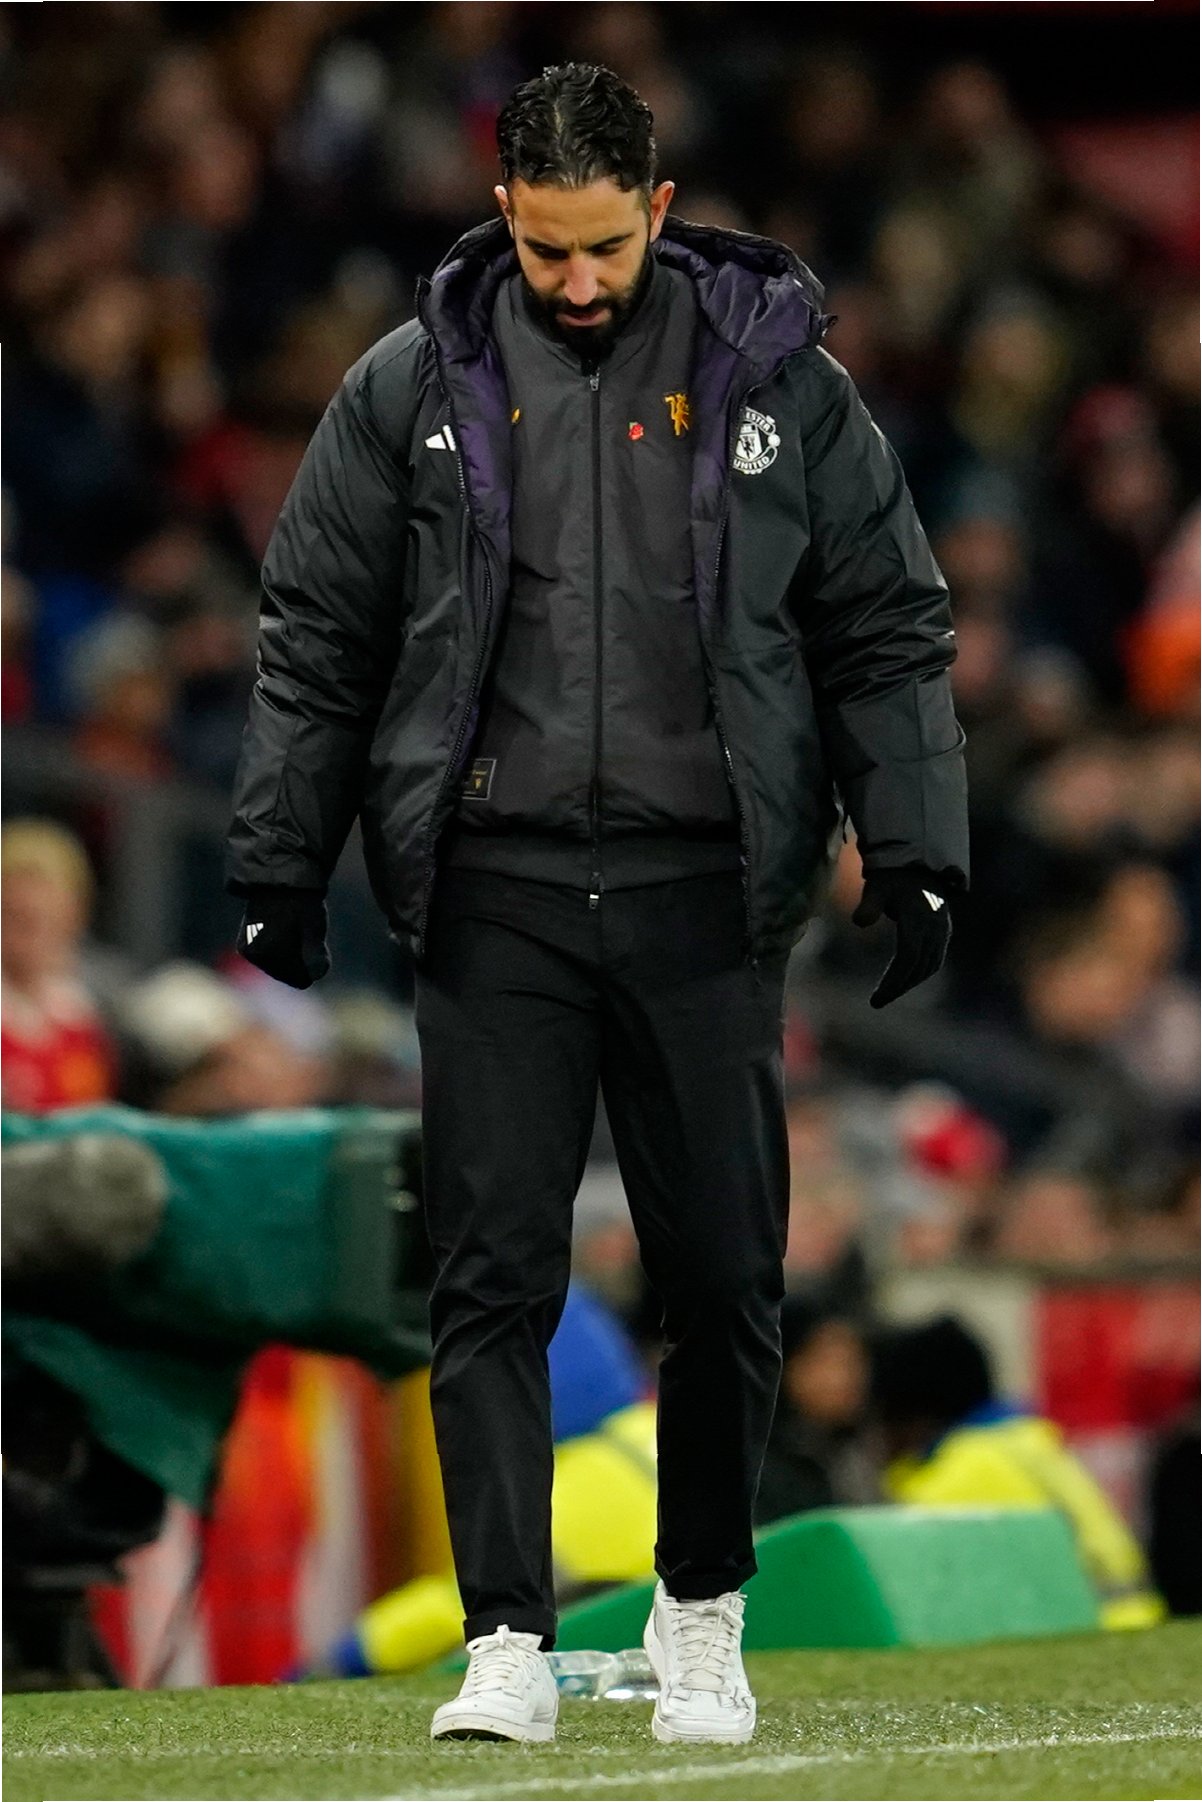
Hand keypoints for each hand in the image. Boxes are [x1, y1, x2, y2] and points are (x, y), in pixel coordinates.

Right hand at [237, 888, 329, 989]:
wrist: (279, 879)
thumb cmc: (301, 902)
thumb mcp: (314, 926)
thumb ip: (315, 953)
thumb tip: (316, 975)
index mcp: (268, 953)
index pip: (300, 980)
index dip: (313, 964)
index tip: (313, 940)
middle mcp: (253, 956)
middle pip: (288, 975)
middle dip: (301, 960)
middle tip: (303, 931)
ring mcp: (247, 951)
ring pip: (279, 967)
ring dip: (290, 954)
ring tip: (292, 928)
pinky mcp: (245, 944)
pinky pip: (270, 959)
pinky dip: (279, 950)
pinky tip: (283, 931)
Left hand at [853, 868, 950, 1008]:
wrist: (917, 863)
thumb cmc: (891, 877)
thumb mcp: (877, 886)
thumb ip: (869, 904)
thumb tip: (859, 922)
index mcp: (919, 917)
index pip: (908, 956)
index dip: (894, 979)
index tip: (877, 997)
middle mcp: (935, 926)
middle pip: (918, 966)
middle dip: (899, 986)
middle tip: (877, 1001)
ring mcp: (942, 930)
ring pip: (929, 966)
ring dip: (910, 982)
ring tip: (888, 994)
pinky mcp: (944, 932)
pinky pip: (934, 959)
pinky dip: (920, 973)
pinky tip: (904, 981)